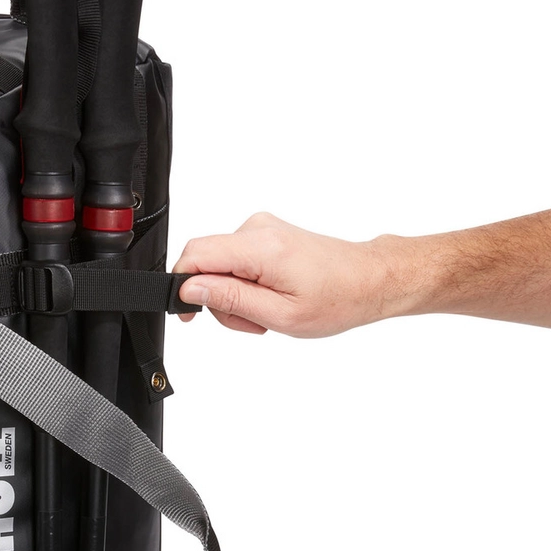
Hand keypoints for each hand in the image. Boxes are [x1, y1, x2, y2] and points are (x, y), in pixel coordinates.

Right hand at [173, 213, 403, 336]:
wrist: (369, 279)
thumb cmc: (338, 299)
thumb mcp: (280, 315)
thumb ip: (230, 298)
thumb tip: (189, 288)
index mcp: (260, 247)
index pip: (195, 254)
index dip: (182, 285)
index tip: (189, 313)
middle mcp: (258, 228)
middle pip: (206, 262)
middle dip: (218, 298)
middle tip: (251, 322)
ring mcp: (262, 228)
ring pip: (220, 264)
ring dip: (234, 295)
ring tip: (266, 314)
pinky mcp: (266, 233)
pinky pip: (235, 260)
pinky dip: (246, 284)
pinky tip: (269, 298)